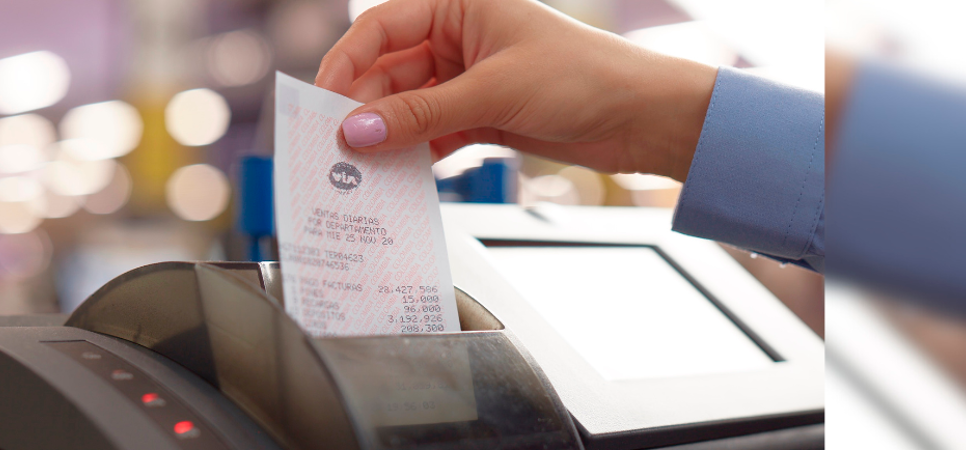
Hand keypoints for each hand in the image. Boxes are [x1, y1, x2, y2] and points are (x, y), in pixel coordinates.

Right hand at [316, 0, 717, 180]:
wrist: (643, 118)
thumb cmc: (586, 76)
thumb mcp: (493, 92)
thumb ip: (420, 114)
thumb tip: (358, 130)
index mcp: (460, 6)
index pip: (382, 28)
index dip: (346, 63)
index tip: (322, 101)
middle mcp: (459, 38)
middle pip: (388, 72)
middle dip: (364, 109)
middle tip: (337, 146)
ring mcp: (469, 79)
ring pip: (407, 107)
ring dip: (388, 138)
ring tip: (364, 169)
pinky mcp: (481, 116)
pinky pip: (430, 133)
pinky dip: (415, 155)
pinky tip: (400, 177)